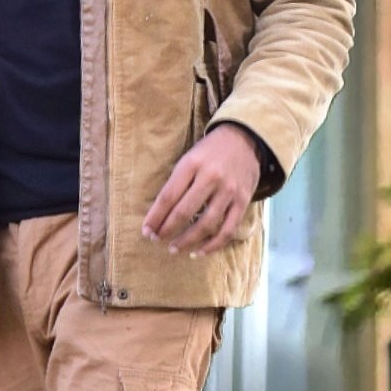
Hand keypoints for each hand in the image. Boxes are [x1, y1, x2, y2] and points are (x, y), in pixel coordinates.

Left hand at [142, 127, 261, 257]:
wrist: (244, 138)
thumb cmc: (209, 152)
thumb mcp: (189, 158)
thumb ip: (176, 183)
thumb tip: (158, 215)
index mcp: (191, 164)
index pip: (168, 196)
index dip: (155, 217)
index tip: (146, 231)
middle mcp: (211, 177)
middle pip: (184, 212)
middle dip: (166, 230)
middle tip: (156, 240)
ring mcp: (229, 191)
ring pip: (205, 225)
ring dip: (187, 241)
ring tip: (174, 248)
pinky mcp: (243, 201)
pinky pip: (227, 230)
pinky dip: (212, 245)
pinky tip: (199, 252)